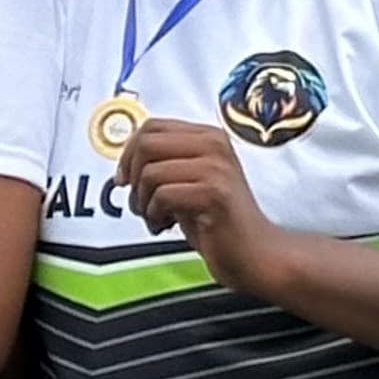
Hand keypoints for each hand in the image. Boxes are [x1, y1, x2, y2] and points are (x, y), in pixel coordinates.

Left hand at [118, 118, 281, 296]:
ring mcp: (216, 168)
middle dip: (132, 177)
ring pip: (150, 172)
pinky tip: (166, 225)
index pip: (151, 126)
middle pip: (146, 144)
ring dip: (142, 202)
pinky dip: (154, 215)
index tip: (125, 178)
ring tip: (156, 218)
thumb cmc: (217, 221)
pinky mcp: (214, 193)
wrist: (254, 252)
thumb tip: (124, 162)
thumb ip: (165, 163)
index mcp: (208, 136)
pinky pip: (162, 195)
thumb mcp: (188, 182)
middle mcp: (214, 145)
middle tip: (140, 202)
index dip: (128, 153)